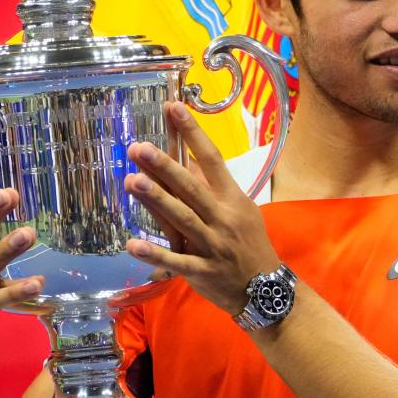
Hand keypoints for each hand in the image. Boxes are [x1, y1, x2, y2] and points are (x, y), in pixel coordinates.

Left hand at [123, 102, 278, 316]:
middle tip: (139, 148)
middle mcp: (222, 217)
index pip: (211, 159)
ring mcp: (212, 244)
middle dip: (165, 167)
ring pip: (182, 219)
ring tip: (132, 181)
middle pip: (191, 187)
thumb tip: (186, 161)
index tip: (173, 108)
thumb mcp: (241, 210)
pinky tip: (132, 244)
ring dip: (156, 200)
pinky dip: (154, 253)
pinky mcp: (201, 270)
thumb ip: (213, 188)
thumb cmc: (250, 244)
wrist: (265, 288)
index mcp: (233, 198)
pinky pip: (175, 260)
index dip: (192, 133)